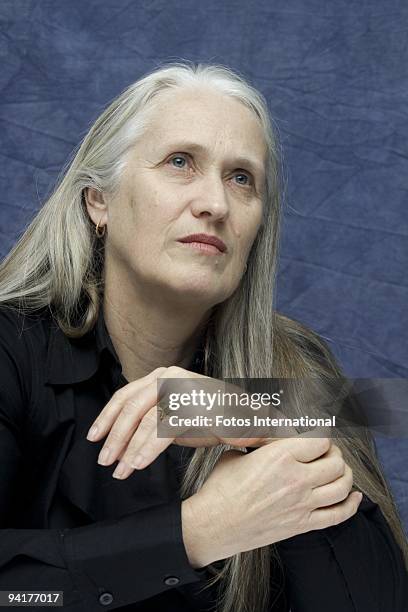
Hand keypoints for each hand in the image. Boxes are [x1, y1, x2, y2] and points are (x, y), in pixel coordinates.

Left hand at [86, 366, 275, 478]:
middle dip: (114, 436)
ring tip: (120, 469)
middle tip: (104, 460)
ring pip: (144, 418)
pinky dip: (147, 448)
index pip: (125, 395)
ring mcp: (182, 387)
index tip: (94, 438)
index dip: (106, 418)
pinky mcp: (194, 403)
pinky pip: (163, 428)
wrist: (247, 418)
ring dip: (128, 447)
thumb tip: (121, 437)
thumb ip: (149, 417)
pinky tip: (138, 464)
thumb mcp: (172, 414)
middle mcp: (169, 376)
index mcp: (161, 376)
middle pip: (130, 406)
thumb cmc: (209, 418)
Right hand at [181, 436, 362, 567]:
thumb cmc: (220, 488)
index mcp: (280, 456)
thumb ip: (260, 445)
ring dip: (345, 474)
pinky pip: (338, 515)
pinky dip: (351, 505)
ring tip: (337, 470)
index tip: (318, 436)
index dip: (322, 435)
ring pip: (342, 486)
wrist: (213, 525)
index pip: (320, 440)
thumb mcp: (237, 453)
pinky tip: (353, 497)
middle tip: (326, 452)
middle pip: (336, 461)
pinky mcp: (301, 525)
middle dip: (334, 453)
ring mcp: (302, 504)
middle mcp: (296, 479)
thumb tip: (266, 438)